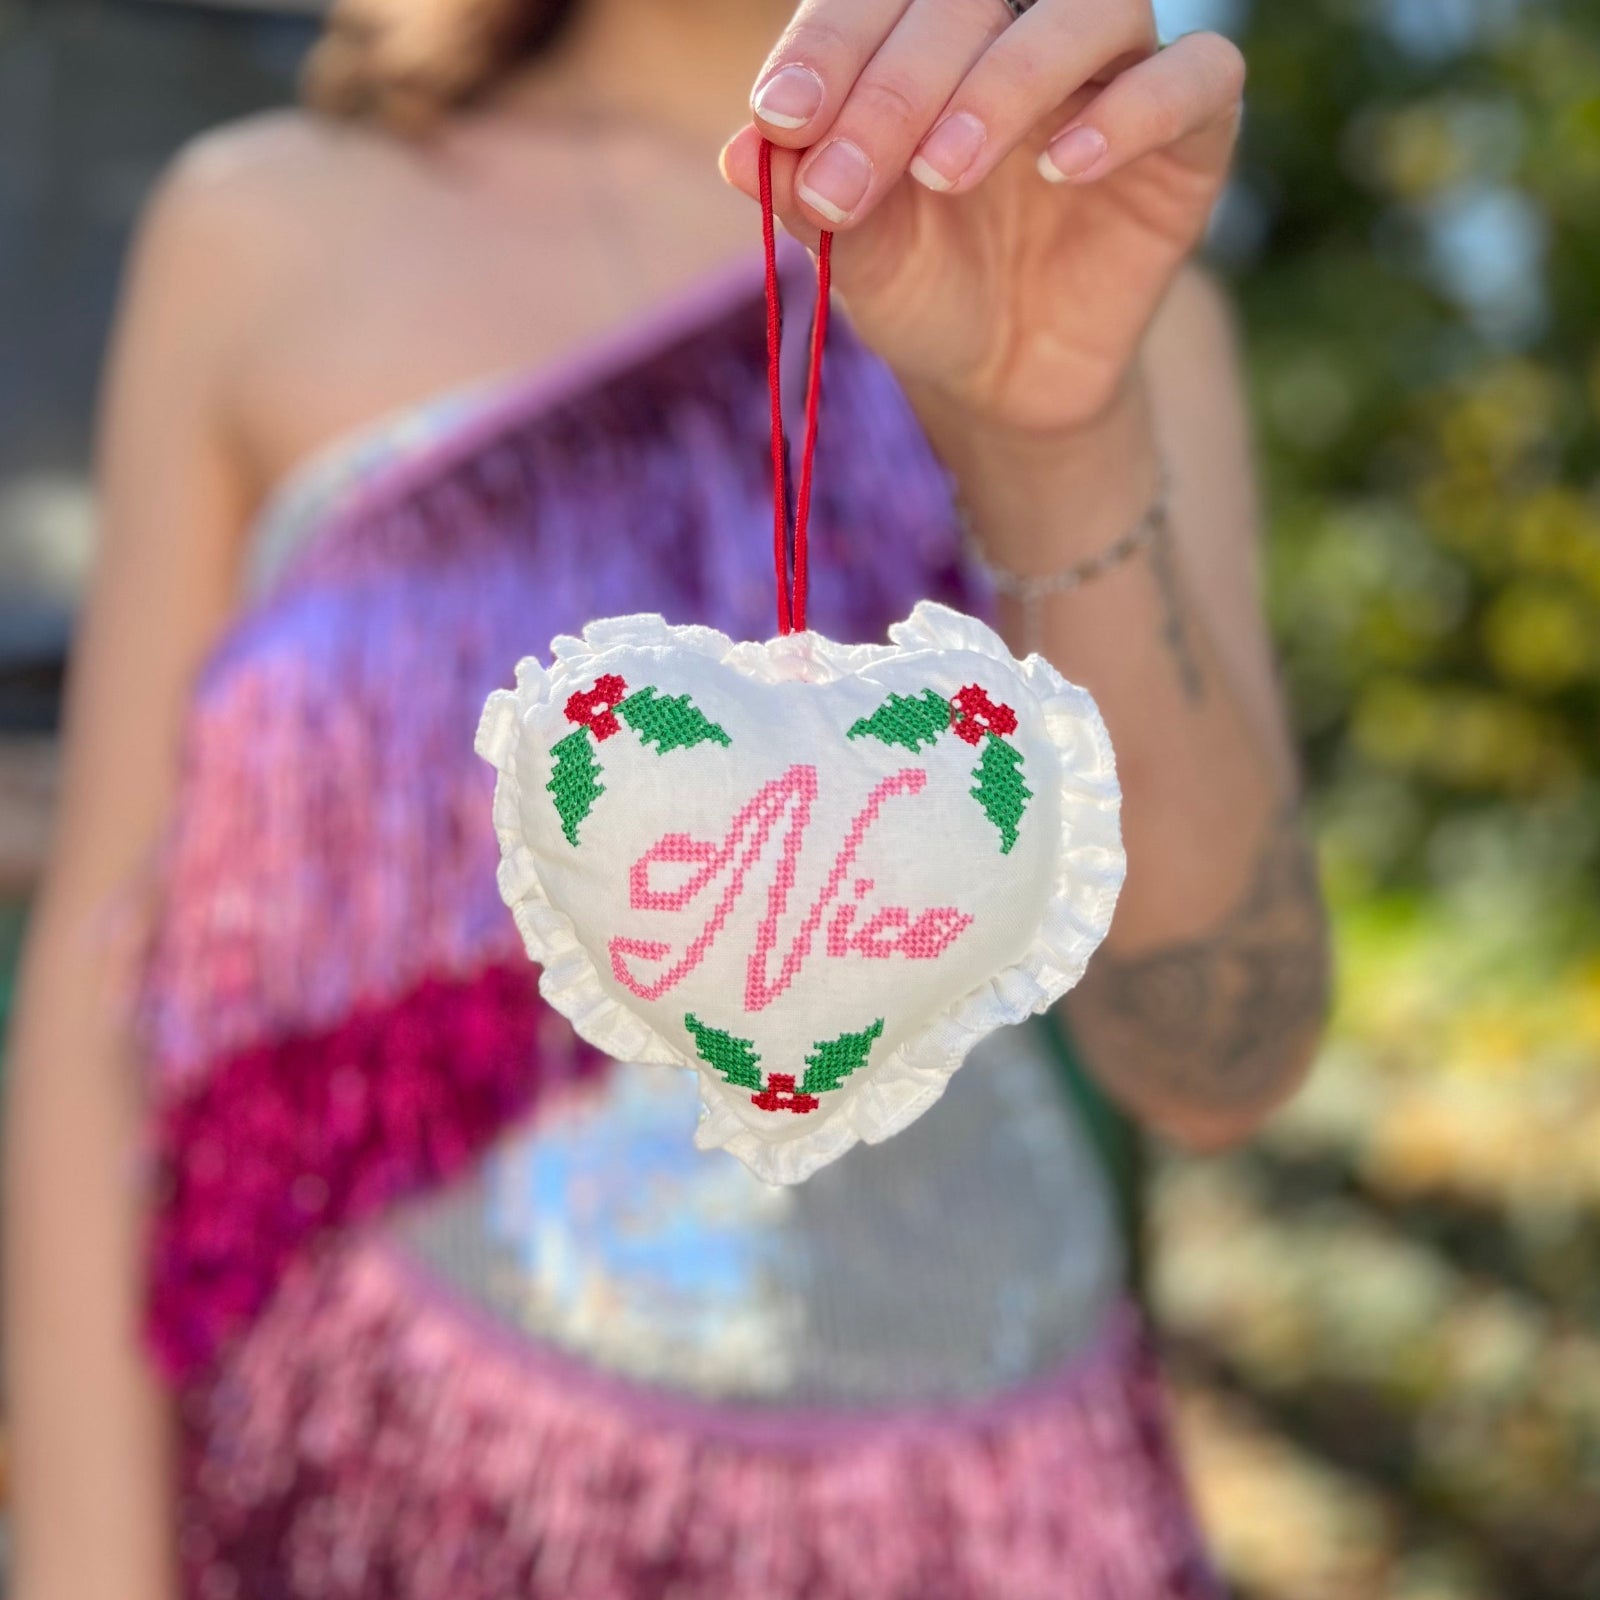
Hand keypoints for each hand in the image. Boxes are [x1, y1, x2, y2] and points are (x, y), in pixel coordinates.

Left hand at [719, 0, 1243, 441]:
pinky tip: (1061, 169)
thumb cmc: (928, 292)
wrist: (1006, 379)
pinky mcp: (1194, 131)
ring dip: (1007, 80)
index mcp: (932, 35)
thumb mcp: (861, 259)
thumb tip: (742, 152)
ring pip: (1089, 10)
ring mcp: (1117, 71)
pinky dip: (1130, 112)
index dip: (828, 47)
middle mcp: (1026, 29)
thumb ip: (811, 198)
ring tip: (946, 169)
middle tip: (850, 174)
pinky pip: (1194, 81)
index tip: (781, 118)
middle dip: (899, 83)